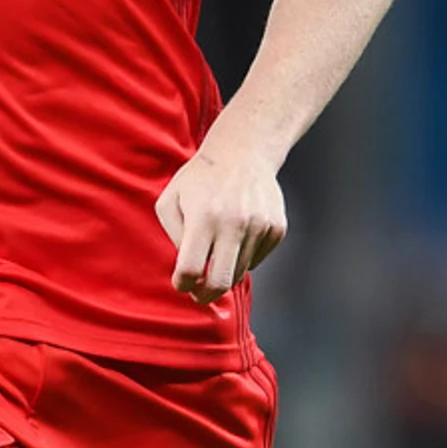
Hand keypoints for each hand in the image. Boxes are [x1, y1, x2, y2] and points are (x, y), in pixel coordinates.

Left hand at [155, 122, 286, 304]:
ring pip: (239, 273)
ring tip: (216, 253)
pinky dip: (244, 258)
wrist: (244, 151)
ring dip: (224, 272)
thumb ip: (173, 236)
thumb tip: (188, 268)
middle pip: (219, 283)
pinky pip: (257, 260)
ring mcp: (259, 227)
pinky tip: (236, 237)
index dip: (182, 284)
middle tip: (198, 294)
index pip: (190, 270)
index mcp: (203, 218)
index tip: (181, 283)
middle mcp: (234, 224)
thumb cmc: (200, 178)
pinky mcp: (276, 228)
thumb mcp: (170, 200)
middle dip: (205, 296)